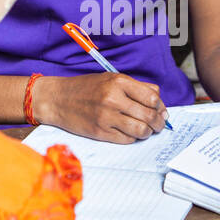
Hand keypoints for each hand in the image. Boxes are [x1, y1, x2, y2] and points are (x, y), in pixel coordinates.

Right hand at [36, 73, 167, 142]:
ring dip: (147, 133)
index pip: (152, 97)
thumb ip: (136, 88)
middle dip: (159, 123)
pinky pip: (126, 139)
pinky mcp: (100, 132)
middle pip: (149, 116)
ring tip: (145, 130)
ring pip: (140, 130)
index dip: (161, 106)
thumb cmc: (86, 88)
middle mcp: (113, 99)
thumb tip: (160, 105)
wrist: (57, 99)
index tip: (161, 111)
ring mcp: (106, 117)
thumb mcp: (111, 79)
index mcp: (118, 82)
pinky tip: (129, 132)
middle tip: (158, 125)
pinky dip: (132, 138)